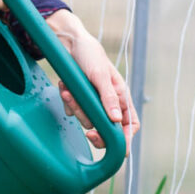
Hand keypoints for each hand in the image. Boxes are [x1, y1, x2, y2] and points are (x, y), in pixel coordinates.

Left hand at [46, 9, 139, 153]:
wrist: (67, 44)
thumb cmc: (90, 55)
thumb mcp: (100, 75)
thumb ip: (108, 97)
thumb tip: (116, 119)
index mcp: (120, 96)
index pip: (130, 124)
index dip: (127, 138)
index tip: (119, 148)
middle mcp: (108, 102)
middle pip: (108, 130)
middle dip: (97, 132)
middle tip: (89, 135)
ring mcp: (93, 103)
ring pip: (87, 121)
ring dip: (77, 108)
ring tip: (69, 92)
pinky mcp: (78, 100)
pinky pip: (73, 112)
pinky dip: (67, 102)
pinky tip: (64, 88)